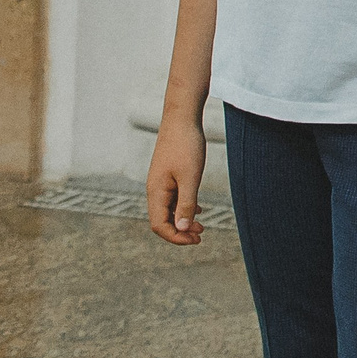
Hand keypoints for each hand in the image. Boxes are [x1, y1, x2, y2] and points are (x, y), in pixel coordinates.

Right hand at [145, 107, 207, 245]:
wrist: (182, 118)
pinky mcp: (168, 175)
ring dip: (183, 220)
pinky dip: (184, 207)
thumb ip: (186, 204)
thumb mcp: (190, 177)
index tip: (195, 239)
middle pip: (162, 220)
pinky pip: (173, 198)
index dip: (176, 237)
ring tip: (201, 225)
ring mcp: (161, 182)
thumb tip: (182, 228)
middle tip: (201, 235)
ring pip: (168, 210)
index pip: (159, 225)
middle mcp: (155, 190)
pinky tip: (197, 209)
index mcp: (156, 192)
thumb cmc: (186, 146)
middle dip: (180, 231)